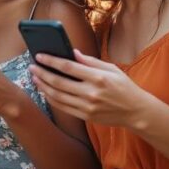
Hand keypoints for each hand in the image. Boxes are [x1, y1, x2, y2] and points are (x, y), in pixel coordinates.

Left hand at [29, 49, 151, 128]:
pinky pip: (63, 107)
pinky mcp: (86, 116)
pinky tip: (45, 91)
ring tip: (35, 78)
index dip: (51, 61)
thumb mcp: (111, 69)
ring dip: (43, 86)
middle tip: (32, 67)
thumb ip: (90, 61)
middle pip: (59, 82)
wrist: (136, 111)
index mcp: (98, 78)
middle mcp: (91, 92)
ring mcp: (87, 106)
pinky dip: (51, 99)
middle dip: (42, 73)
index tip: (39, 56)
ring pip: (57, 96)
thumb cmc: (124, 86)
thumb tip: (72, 52)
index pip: (68, 67)